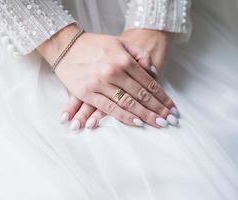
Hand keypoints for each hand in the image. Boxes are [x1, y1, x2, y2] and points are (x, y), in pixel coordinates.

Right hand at [37, 24, 177, 128]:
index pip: (148, 83)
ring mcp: (100, 83)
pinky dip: (123, 116)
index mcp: (124, 60)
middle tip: (170, 120)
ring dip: (145, 115)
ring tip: (158, 123)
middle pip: (141, 95)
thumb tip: (153, 72)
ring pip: (128, 103)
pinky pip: (109, 108)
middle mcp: (114, 72)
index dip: (162, 97)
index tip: (171, 107)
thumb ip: (139, 55)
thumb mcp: (120, 42)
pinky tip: (136, 122)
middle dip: (158, 109)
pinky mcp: (87, 93)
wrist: (65, 45)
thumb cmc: (94, 44)